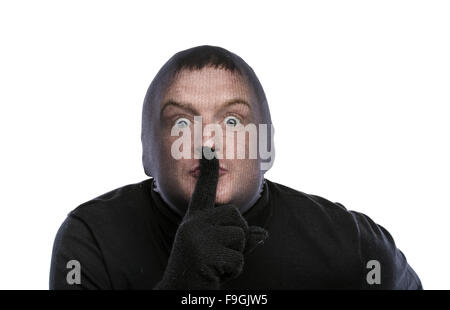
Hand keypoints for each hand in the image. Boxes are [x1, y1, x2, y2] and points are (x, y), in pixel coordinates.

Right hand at [154, 147, 267, 289]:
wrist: (179, 291)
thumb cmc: (202, 270)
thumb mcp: (219, 251)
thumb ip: (239, 239)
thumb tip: (264, 233)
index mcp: (195, 220)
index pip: (204, 191)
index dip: (209, 170)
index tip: (209, 148)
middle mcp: (193, 223)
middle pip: (236, 216)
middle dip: (239, 237)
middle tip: (220, 254)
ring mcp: (196, 236)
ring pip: (240, 236)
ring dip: (236, 256)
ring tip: (216, 265)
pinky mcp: (203, 252)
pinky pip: (238, 258)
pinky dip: (233, 270)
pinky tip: (215, 273)